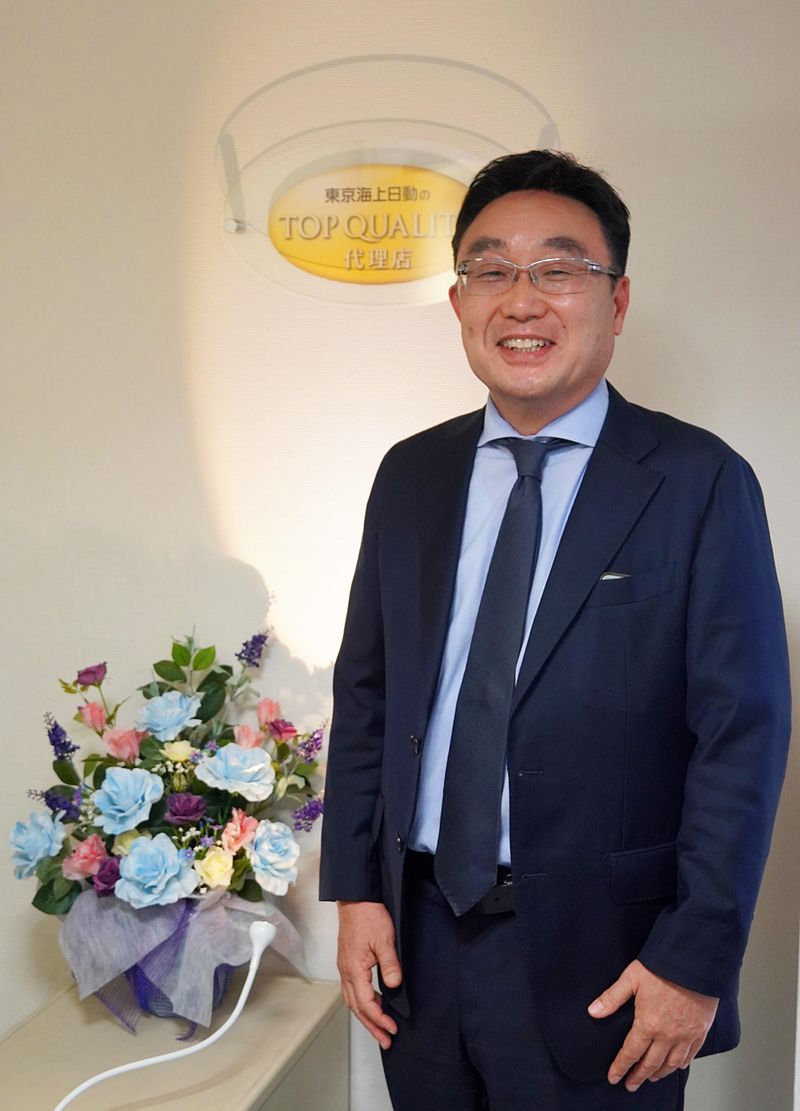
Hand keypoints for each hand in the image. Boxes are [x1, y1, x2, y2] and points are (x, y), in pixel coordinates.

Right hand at [337, 900, 402, 1048]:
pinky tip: (373, 1003)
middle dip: (371, 1026)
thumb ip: (390, 964)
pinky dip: (362, 1002)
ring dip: (366, 1016)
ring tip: (380, 1028)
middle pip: (356, 1008)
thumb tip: (394, 986)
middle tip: (386, 1040)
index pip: (366, 1003)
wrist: (356, 898)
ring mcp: (345, 967)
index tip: (392, 1028)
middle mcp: (346, 971)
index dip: (379, 1019)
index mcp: (354, 969)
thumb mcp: (385, 940)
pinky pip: (352, 990)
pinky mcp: (347, 962)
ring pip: (352, 1000)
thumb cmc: (368, 915)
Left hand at [588, 960, 717, 1090]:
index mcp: (648, 1024)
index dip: (620, 1067)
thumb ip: (612, 998)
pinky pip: (691, 1055)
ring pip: (671, 1063)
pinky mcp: (700, 1031)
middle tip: (631, 1084)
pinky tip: (677, 1065)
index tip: (614, 1077)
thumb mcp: (631, 979)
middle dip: (638, 1076)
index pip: (630, 1053)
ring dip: (660, 1073)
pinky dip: (682, 1063)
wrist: (693, 961)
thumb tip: (593, 1011)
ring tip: (651, 1077)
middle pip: (651, 1063)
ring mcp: (686, 1035)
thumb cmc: (662, 966)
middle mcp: (667, 1035)